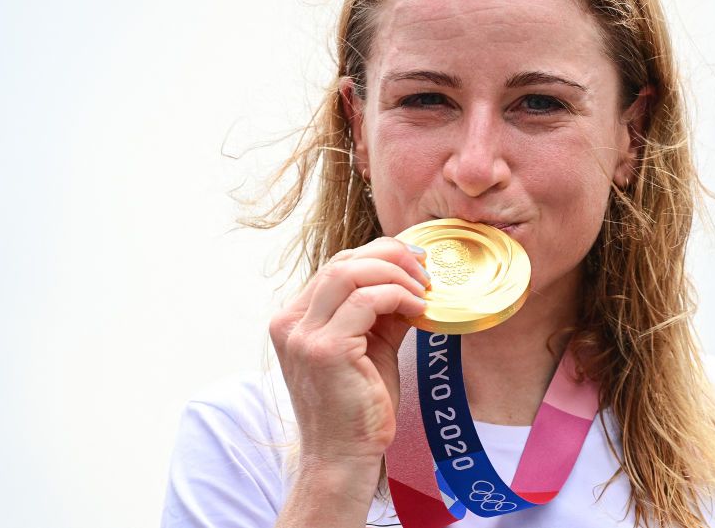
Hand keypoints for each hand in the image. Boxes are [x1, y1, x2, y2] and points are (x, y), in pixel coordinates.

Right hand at [269, 237, 428, 469]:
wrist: (343, 458)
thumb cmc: (357, 407)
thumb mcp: (370, 346)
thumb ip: (381, 312)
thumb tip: (412, 279)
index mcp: (295, 319)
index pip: (337, 266)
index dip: (379, 256)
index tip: (415, 264)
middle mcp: (291, 323)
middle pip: (342, 261)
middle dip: (390, 256)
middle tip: (424, 270)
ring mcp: (303, 336)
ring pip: (349, 272)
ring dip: (395, 274)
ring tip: (423, 291)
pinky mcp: (325, 350)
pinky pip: (366, 301)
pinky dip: (397, 296)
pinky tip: (418, 309)